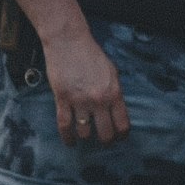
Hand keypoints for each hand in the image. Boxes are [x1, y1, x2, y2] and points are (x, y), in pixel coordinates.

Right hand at [43, 25, 128, 145]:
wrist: (69, 42)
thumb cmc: (91, 55)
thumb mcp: (112, 73)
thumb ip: (114, 93)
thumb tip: (116, 112)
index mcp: (114, 93)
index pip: (122, 124)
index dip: (122, 135)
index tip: (119, 138)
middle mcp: (99, 100)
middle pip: (105, 133)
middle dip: (106, 141)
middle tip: (103, 141)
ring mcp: (80, 101)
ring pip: (85, 132)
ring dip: (86, 137)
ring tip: (85, 137)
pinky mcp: (62, 99)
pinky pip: (65, 126)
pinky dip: (67, 138)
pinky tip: (70, 142)